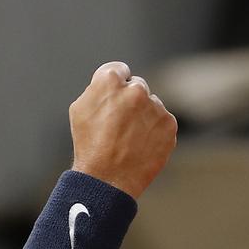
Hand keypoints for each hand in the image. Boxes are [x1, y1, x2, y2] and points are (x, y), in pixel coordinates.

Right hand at [69, 61, 177, 198]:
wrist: (107, 179)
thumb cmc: (89, 144)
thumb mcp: (80, 109)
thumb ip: (98, 88)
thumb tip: (114, 81)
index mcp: (110, 80)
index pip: (119, 70)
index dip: (114, 85)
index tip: (113, 99)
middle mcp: (136, 89)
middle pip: (137, 86)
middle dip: (130, 100)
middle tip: (119, 124)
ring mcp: (155, 106)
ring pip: (151, 105)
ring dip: (143, 116)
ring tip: (128, 139)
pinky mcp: (169, 124)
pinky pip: (162, 121)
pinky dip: (154, 130)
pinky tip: (140, 145)